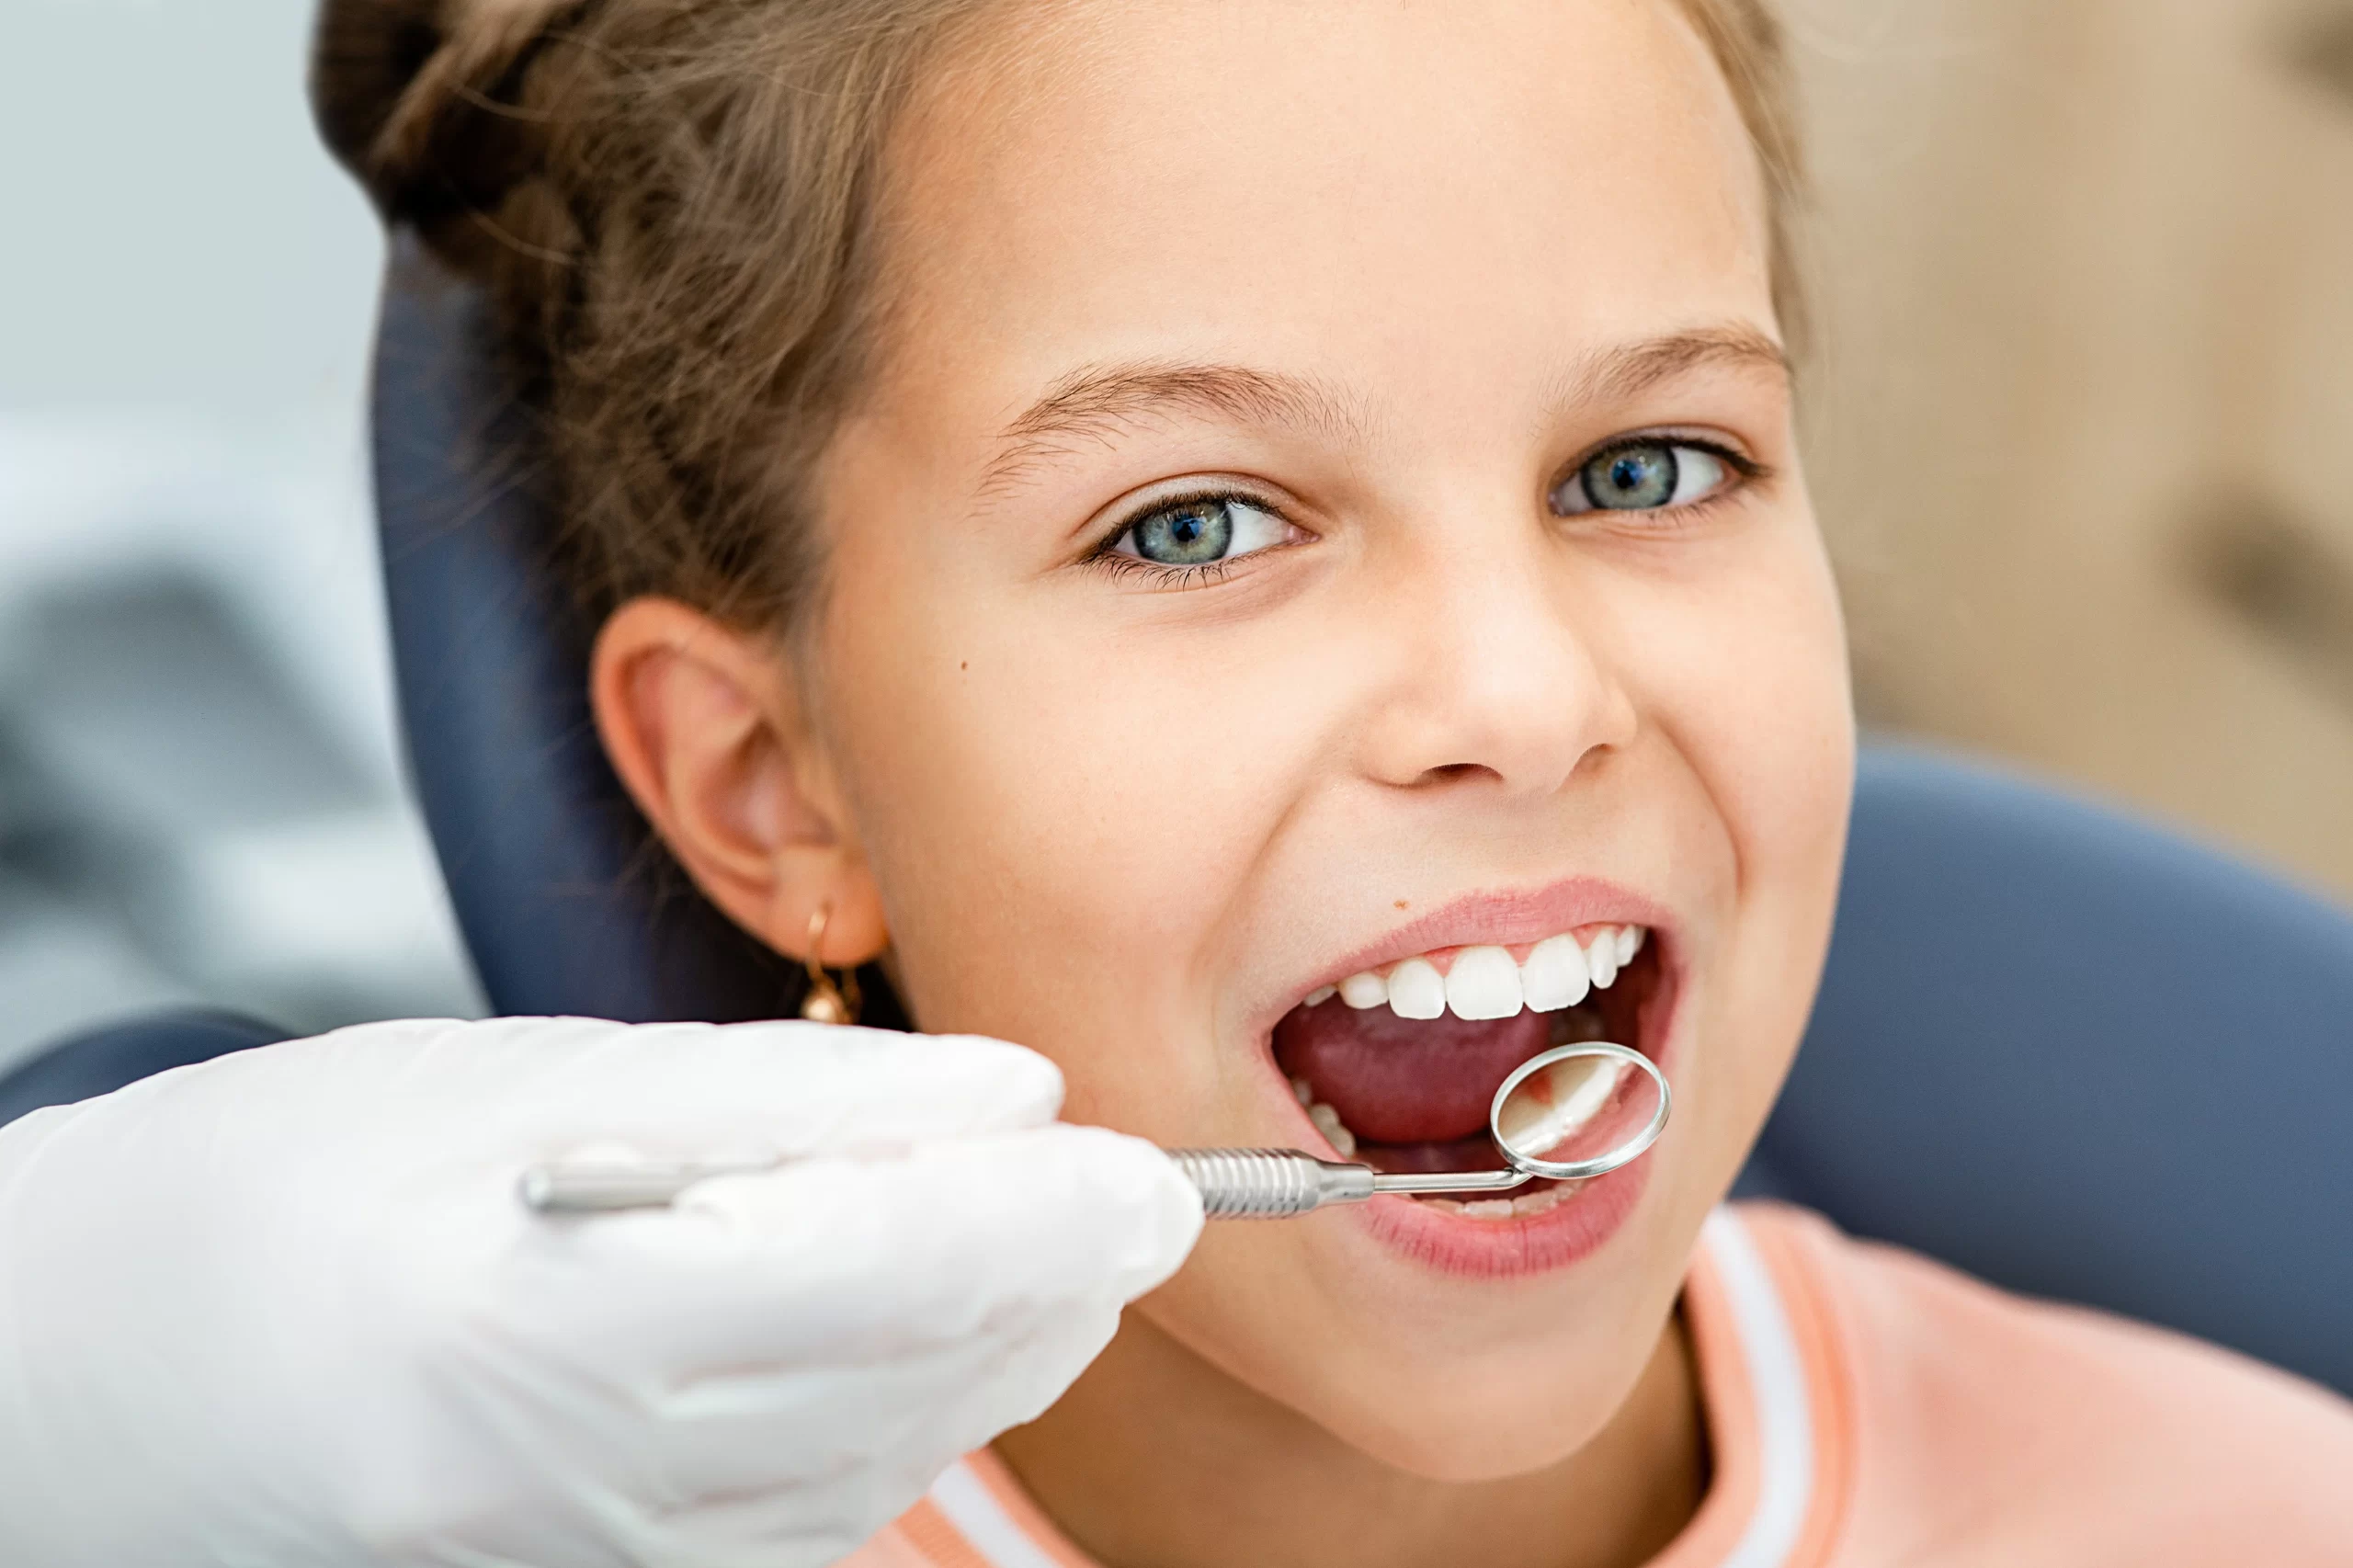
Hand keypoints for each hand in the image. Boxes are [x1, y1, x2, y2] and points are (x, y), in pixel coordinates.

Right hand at [0, 1016, 1200, 1566]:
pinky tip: (946, 1333)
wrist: (90, 1376)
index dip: (1042, 1227)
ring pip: (883, 1460)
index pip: (879, 1283)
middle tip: (1139, 1193)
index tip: (1150, 1171)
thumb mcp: (517, 1082)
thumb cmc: (274, 1193)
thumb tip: (998, 1095)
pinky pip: (815, 1512)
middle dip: (1051, 1290)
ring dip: (1005, 1353)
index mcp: (542, 1327)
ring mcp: (595, 1564)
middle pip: (906, 1386)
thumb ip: (778, 1100)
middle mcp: (580, 1487)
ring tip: (1065, 1244)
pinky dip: (912, 1415)